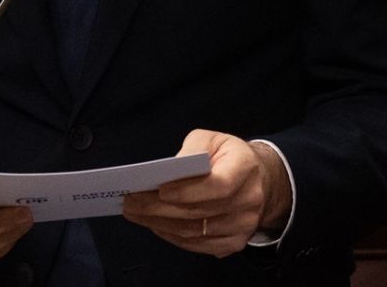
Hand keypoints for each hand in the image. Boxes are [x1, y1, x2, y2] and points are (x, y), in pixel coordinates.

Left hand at [121, 130, 290, 257]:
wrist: (256, 180)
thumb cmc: (226, 156)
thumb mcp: (210, 139)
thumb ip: (191, 150)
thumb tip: (167, 172)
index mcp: (245, 168)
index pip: (218, 185)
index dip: (188, 191)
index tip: (159, 189)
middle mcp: (249, 200)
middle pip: (200, 212)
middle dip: (159, 209)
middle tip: (131, 203)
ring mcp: (244, 225)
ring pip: (195, 232)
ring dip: (160, 224)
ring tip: (136, 214)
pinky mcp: (235, 242)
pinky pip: (199, 246)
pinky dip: (173, 237)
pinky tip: (155, 225)